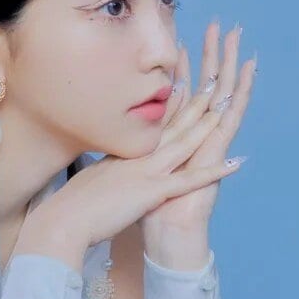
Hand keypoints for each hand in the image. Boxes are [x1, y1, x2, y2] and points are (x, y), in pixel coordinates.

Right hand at [32, 22, 254, 250]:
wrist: (64, 220)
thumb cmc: (73, 205)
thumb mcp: (91, 178)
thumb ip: (104, 169)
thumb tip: (104, 167)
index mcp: (125, 152)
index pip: (152, 123)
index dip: (171, 102)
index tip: (185, 81)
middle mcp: (138, 155)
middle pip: (172, 124)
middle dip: (194, 102)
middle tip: (212, 79)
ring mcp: (147, 170)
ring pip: (184, 142)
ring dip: (207, 124)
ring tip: (227, 105)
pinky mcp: (153, 191)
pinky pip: (190, 180)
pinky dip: (214, 172)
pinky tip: (234, 162)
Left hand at [139, 21, 255, 243]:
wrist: (166, 235)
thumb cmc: (148, 208)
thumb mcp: (130, 171)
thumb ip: (129, 153)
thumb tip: (112, 137)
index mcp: (174, 140)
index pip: (181, 96)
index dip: (184, 70)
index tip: (183, 41)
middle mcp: (196, 138)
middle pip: (206, 89)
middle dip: (212, 58)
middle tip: (221, 26)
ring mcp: (209, 143)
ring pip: (222, 95)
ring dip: (230, 66)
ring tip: (238, 38)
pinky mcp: (218, 150)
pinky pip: (232, 117)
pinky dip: (241, 94)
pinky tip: (249, 72)